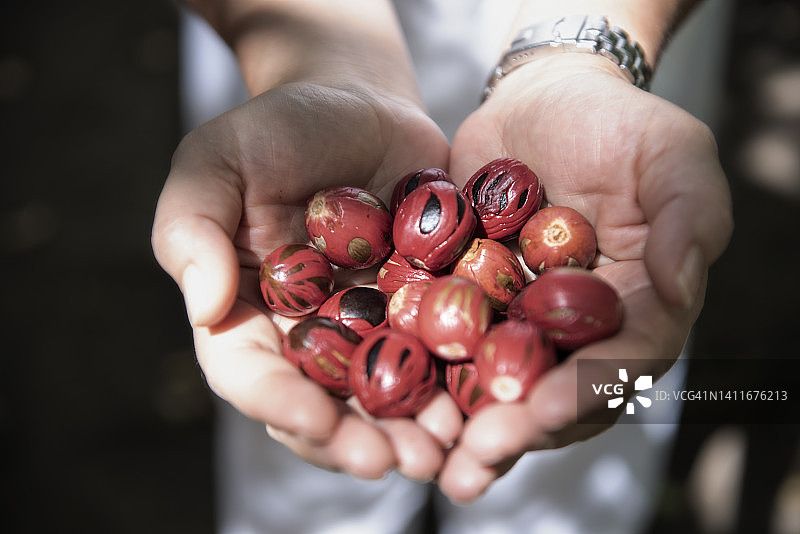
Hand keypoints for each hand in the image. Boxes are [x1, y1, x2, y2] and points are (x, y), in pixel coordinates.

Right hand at [151, 82, 462, 480]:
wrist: (359, 104)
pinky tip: (483, 399)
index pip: (251, 374)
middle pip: (325, 404)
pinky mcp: (424, 307)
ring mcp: (370, 326)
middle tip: (396, 462)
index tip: (315, 421)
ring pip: (387, 393)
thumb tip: (206, 309)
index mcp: (249, 314)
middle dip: (358, 440)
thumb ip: (193, 227)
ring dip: (415, 429)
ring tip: (447, 448)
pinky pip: (441, 353)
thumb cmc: (277, 130)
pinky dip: (460, 381)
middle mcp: (309, 335)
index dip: (280, 403)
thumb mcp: (216, 161)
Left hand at [438, 54, 732, 501]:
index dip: (584, 392)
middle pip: (552, 390)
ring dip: (465, 423)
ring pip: (496, 381)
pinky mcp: (466, 299)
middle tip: (474, 459)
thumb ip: (689, 215)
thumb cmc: (615, 124)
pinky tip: (393, 396)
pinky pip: (445, 340)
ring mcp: (518, 319)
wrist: (539, 100)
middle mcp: (575, 328)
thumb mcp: (669, 153)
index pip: (619, 362)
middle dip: (516, 428)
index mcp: (635, 307)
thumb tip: (681, 287)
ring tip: (433, 457)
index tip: (542, 412)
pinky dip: (423, 370)